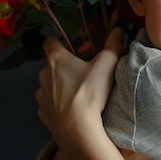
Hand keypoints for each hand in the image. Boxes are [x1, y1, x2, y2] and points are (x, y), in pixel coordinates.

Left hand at [36, 27, 126, 159]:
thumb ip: (113, 45)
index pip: (50, 42)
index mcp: (57, 60)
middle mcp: (43, 75)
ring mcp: (41, 96)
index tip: (69, 45)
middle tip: (84, 72)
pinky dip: (58, 104)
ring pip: (49, 85)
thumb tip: (119, 30)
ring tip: (79, 93)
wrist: (78, 129)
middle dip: (65, 66)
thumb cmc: (91, 92)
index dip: (59, 41)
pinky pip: (50, 104)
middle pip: (52, 65)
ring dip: (60, 86)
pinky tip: (72, 109)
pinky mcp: (43, 114)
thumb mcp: (107, 64)